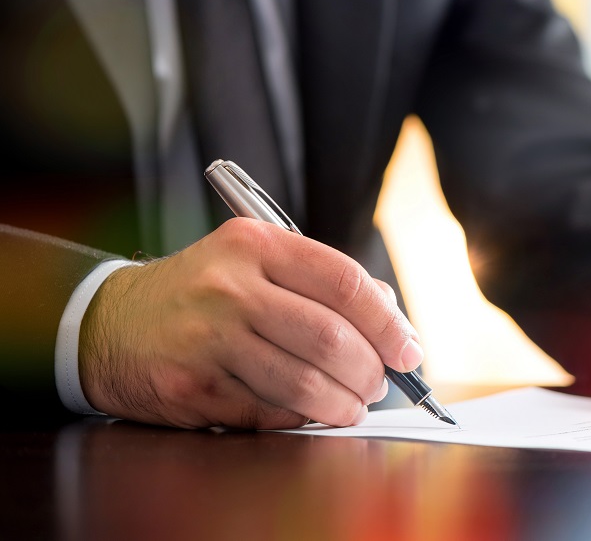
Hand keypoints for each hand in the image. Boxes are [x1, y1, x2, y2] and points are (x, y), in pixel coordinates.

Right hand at [79, 218, 422, 428]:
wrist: (110, 323)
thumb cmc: (202, 293)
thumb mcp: (255, 262)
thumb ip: (321, 283)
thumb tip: (392, 322)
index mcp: (255, 245)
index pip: (344, 283)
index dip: (387, 322)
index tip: (408, 348)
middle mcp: (230, 287)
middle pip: (330, 337)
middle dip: (370, 370)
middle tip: (380, 384)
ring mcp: (208, 338)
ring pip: (303, 382)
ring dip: (342, 403)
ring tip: (352, 406)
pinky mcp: (192, 386)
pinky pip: (268, 411)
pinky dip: (299, 418)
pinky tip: (307, 412)